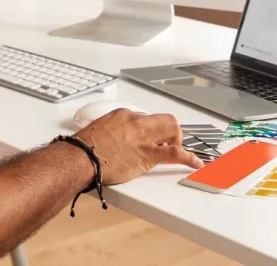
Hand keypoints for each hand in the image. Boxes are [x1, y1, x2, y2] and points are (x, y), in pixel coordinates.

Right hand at [74, 110, 201, 184]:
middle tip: (166, 143)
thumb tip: (114, 139)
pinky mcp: (148, 155)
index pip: (145, 118)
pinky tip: (195, 163)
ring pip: (173, 130)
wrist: (81, 158)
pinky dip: (188, 158)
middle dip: (170, 131)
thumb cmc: (84, 147)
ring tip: (177, 151)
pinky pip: (175, 153)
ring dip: (178, 141)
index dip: (149, 131)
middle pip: (164, 120)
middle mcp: (136, 122)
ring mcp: (144, 137)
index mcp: (123, 114)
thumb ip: (110, 131)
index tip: (148, 139)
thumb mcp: (97, 130)